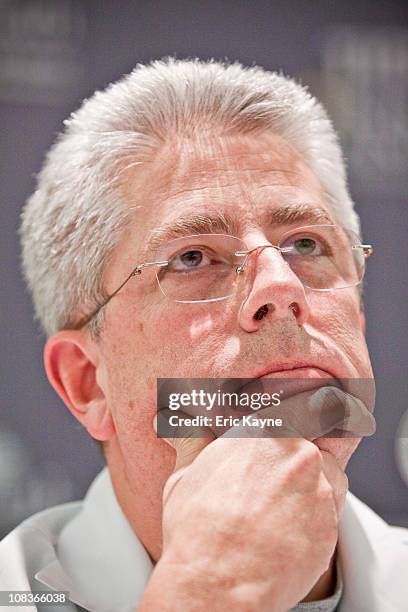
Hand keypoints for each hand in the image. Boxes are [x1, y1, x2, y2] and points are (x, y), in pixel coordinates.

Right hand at [141, 391, 349, 611]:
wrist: (217, 581)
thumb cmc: (197, 528)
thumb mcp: (185, 474)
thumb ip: (191, 439)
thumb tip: (167, 419)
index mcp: (263, 430)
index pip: (287, 414)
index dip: (281, 430)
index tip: (272, 449)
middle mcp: (297, 452)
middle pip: (307, 447)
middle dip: (292, 464)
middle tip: (267, 489)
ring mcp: (318, 488)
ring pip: (327, 476)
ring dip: (311, 487)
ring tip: (280, 511)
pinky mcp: (331, 524)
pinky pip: (330, 512)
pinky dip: (315, 519)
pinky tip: (287, 533)